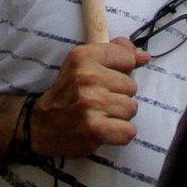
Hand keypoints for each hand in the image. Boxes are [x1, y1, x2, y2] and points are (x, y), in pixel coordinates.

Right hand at [29, 38, 146, 158]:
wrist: (41, 126)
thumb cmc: (69, 92)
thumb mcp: (85, 63)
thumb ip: (116, 53)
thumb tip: (145, 56)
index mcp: (83, 56)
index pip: (127, 58)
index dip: (122, 71)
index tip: (107, 79)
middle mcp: (86, 77)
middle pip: (132, 86)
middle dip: (119, 96)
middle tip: (99, 101)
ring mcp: (90, 104)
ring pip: (131, 108)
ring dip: (120, 116)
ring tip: (101, 115)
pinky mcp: (94, 129)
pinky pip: (128, 131)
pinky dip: (120, 134)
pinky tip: (106, 130)